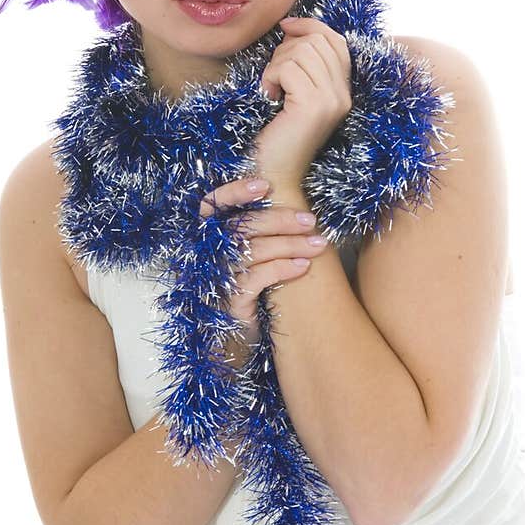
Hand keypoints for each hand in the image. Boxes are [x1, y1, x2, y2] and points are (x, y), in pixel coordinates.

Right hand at [198, 176, 329, 365]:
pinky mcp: (229, 302)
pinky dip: (283, 269)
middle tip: (310, 220)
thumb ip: (259, 233)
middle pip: (240, 227)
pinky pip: (256, 279)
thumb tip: (294, 206)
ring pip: (252, 252)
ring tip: (318, 245)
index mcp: (208, 239)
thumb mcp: (250, 258)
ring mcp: (215, 279)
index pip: (211, 205)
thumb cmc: (249, 291)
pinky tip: (304, 266)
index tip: (265, 186)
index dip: (234, 192)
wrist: (236, 339)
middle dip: (279, 220)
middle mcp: (206, 256)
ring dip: (290, 245)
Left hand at [252, 15, 352, 187]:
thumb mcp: (295, 94)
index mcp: (343, 91)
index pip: (336, 40)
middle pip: (317, 41)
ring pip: (302, 51)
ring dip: (276, 64)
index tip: (285, 28)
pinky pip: (288, 67)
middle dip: (286, 50)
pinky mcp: (314, 106)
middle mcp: (343, 94)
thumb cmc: (278, 136)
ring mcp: (332, 100)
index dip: (310, 26)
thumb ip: (302, 65)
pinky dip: (271, 76)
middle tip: (274, 77)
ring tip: (272, 89)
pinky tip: (269, 96)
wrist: (275, 175)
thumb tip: (290, 27)